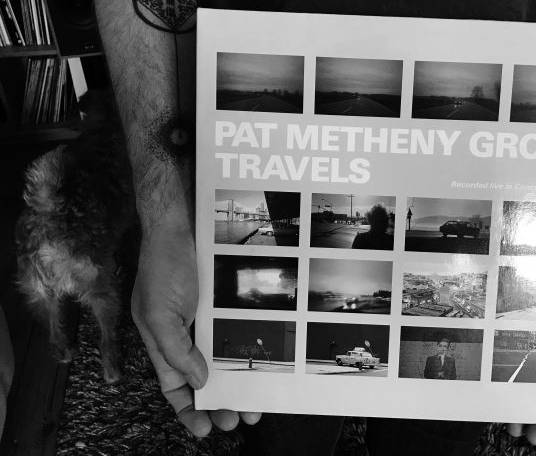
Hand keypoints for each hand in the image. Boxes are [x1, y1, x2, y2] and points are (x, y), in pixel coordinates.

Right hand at [131, 218, 261, 435]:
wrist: (180, 225)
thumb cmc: (163, 266)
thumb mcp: (159, 314)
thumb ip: (175, 351)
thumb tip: (198, 381)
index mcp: (161, 343)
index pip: (172, 388)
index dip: (187, 410)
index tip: (206, 428)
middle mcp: (182, 336)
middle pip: (201, 380)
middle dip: (218, 402)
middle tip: (240, 417)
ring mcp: (203, 321)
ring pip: (221, 360)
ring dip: (236, 380)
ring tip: (256, 398)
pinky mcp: (221, 306)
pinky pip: (233, 334)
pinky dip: (243, 351)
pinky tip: (258, 361)